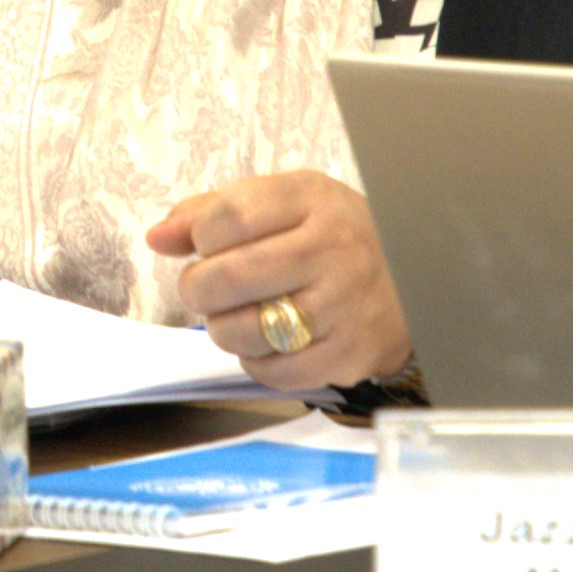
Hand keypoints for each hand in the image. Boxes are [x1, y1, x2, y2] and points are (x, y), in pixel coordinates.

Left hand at [148, 169, 407, 392]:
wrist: (414, 278)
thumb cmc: (330, 236)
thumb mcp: (282, 203)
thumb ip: (213, 212)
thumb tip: (158, 238)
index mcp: (312, 200)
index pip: (230, 216)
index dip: (200, 236)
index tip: (204, 246)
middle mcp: (333, 250)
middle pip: (232, 276)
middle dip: (197, 288)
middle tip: (202, 289)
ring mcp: (344, 305)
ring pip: (247, 329)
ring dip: (221, 328)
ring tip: (232, 316)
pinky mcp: (349, 353)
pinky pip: (275, 371)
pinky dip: (255, 361)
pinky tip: (263, 342)